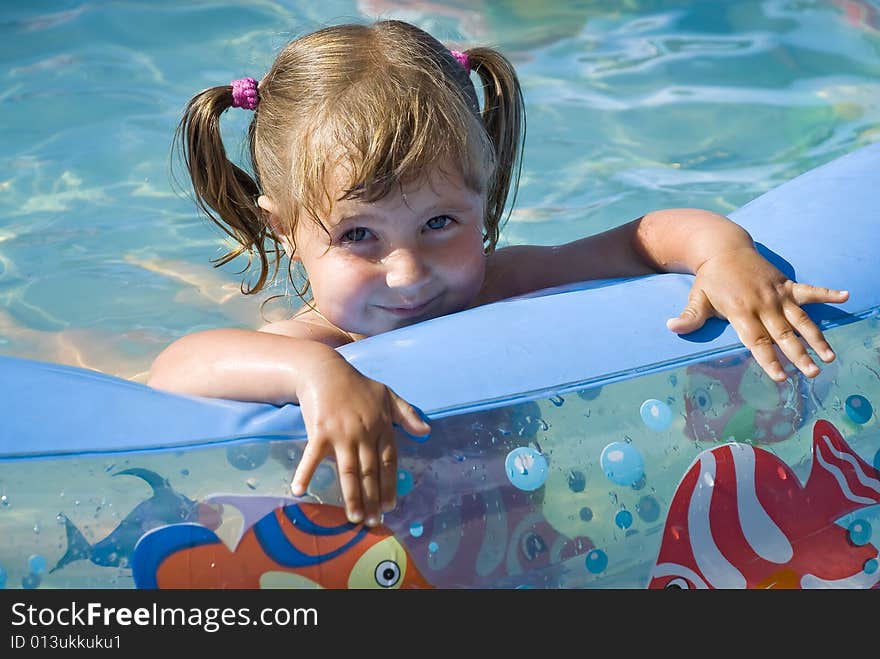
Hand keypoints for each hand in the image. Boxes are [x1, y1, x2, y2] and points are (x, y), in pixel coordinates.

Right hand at [292, 355, 429, 525]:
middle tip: (372, 522)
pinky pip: (312, 457)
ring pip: (348, 471)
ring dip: (351, 496)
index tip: (389, 506)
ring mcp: (342, 433)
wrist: (325, 371)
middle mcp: (364, 433)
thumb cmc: (357, 385)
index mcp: (382, 426)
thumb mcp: (388, 395)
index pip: (389, 462)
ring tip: (353, 517)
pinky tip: (300, 491)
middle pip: (370, 472)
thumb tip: (427, 430)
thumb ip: (408, 414)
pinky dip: (305, 474)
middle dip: (372, 499)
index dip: (389, 485)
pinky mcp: (320, 431)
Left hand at [666, 246, 848, 381]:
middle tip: (813, 373)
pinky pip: (810, 290)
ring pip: (800, 319)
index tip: (781, 377)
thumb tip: (671, 327)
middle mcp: (762, 304)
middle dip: (799, 355)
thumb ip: (689, 316)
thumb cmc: (709, 278)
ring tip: (830, 355)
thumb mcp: (697, 298)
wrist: (722, 248)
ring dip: (816, 337)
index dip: (769, 360)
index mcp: (740, 311)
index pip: (757, 341)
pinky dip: (827, 293)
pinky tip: (846, 296)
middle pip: (783, 335)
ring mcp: (777, 294)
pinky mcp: (786, 284)